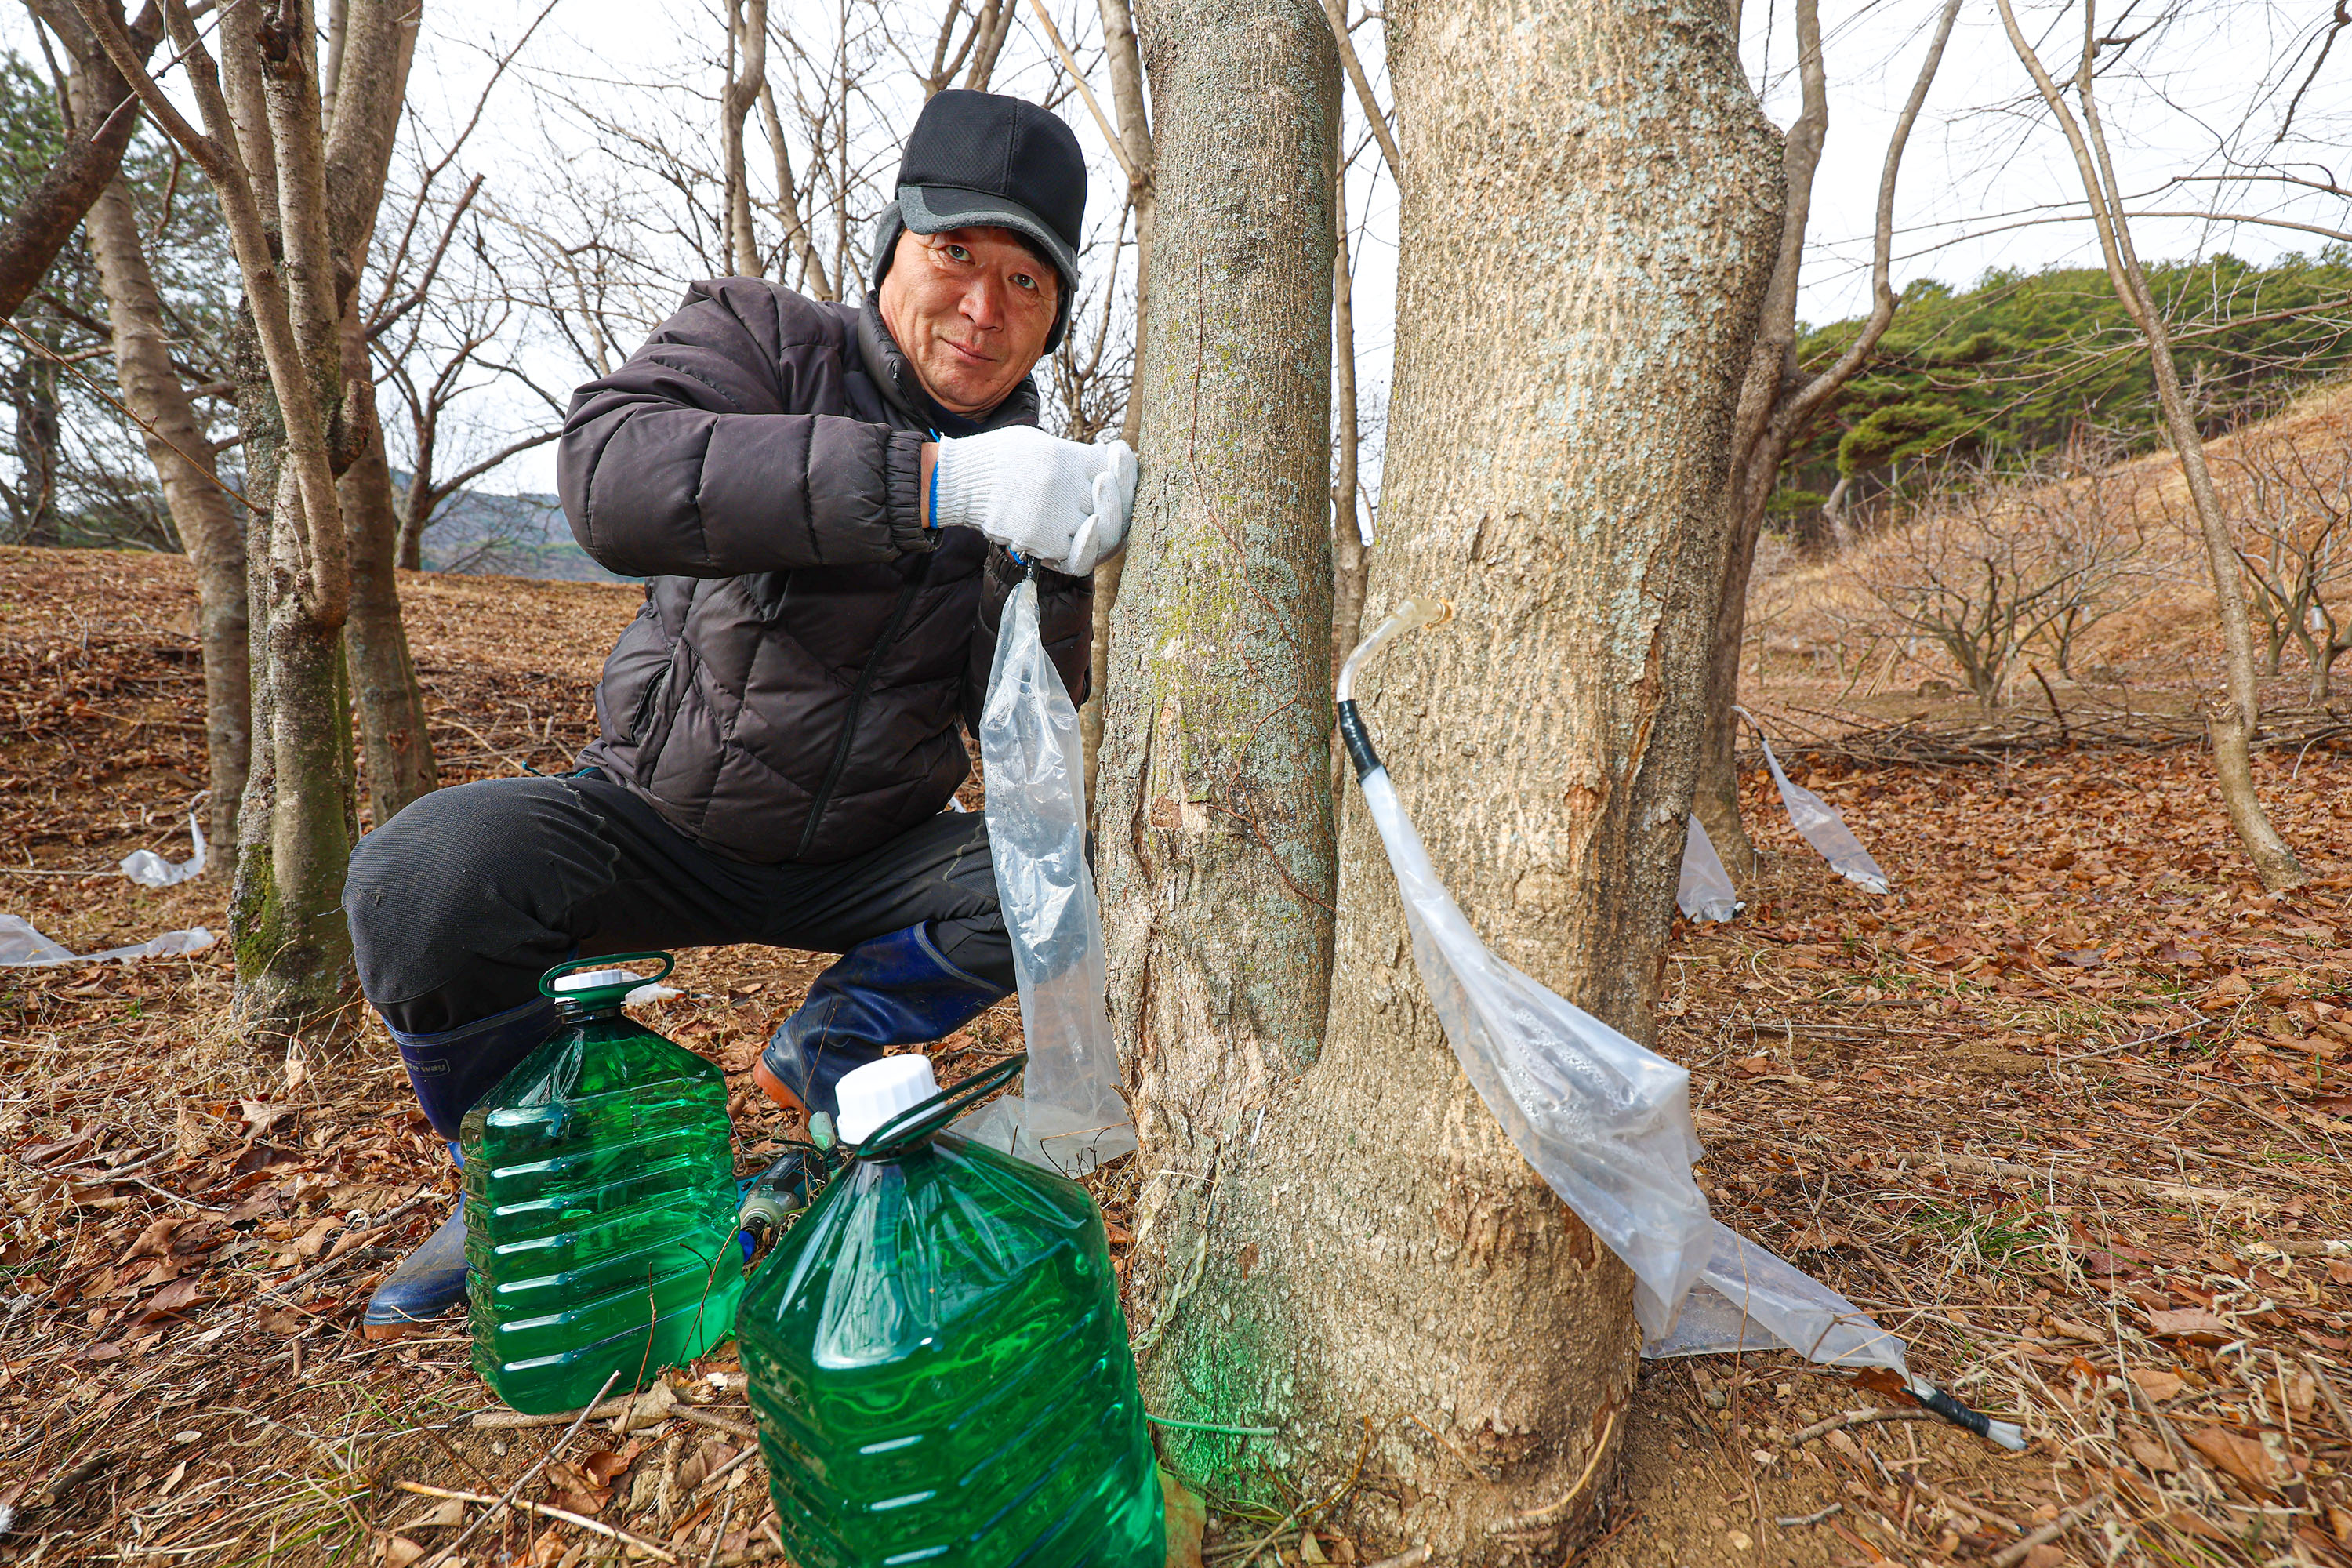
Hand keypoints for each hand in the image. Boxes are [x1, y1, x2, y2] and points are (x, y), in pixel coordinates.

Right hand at [930, 428, 1136, 573]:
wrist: (960, 483)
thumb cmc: (1001, 458)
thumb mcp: (1040, 442)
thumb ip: (1075, 454)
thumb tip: (1109, 459)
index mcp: (1064, 456)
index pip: (1111, 468)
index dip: (1125, 471)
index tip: (1121, 464)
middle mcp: (1063, 484)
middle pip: (1112, 502)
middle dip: (1119, 503)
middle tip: (1111, 503)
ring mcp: (1054, 515)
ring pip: (1100, 534)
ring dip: (1102, 532)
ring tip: (1094, 524)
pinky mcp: (1042, 541)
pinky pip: (1076, 556)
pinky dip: (1080, 551)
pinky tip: (1078, 539)